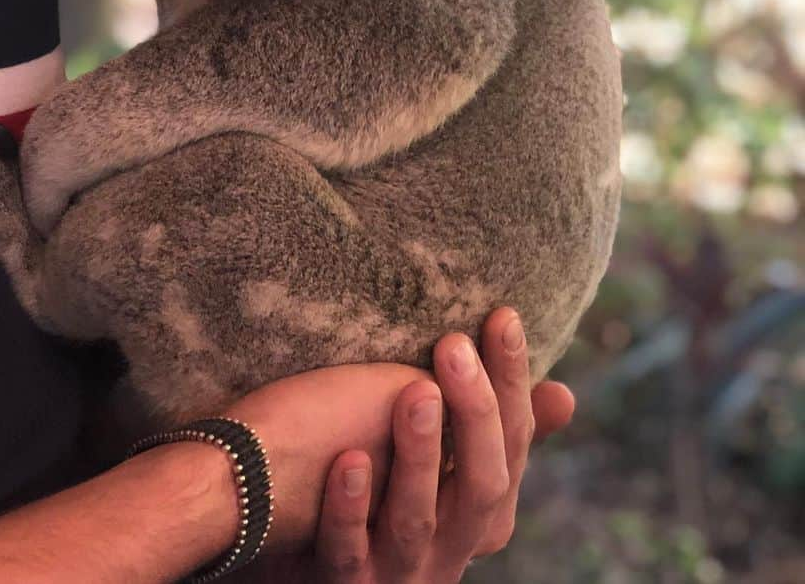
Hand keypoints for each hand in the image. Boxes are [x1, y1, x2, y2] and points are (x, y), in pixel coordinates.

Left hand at [311, 308, 571, 580]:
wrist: (311, 559)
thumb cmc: (390, 505)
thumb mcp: (453, 477)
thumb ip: (497, 438)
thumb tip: (562, 395)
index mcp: (483, 515)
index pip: (513, 445)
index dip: (511, 383)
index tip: (503, 317)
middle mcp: (451, 549)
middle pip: (480, 486)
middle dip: (474, 415)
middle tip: (455, 344)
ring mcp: (398, 571)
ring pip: (416, 519)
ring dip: (419, 456)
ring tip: (416, 391)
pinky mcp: (344, 583)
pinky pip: (347, 551)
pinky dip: (350, 508)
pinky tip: (348, 458)